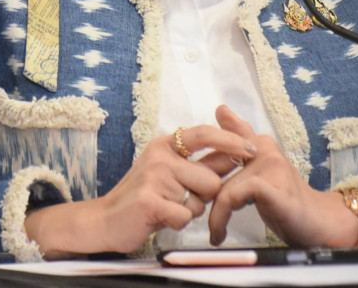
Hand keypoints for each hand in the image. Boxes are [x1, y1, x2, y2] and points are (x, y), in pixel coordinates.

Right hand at [25, 123, 254, 255]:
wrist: (104, 220)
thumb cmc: (143, 197)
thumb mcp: (169, 172)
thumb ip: (198, 164)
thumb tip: (235, 154)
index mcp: (166, 144)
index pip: (205, 134)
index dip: (231, 140)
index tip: (252, 148)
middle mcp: (160, 155)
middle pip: (211, 179)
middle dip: (205, 196)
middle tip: (181, 200)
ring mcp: (154, 177)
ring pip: (201, 199)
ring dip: (191, 210)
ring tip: (169, 208)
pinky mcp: (150, 200)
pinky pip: (185, 216)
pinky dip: (177, 223)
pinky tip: (161, 218)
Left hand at [206, 105, 357, 247]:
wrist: (319, 222)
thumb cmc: (287, 199)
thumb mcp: (260, 169)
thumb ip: (242, 143)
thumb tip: (220, 109)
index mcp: (261, 145)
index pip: (231, 136)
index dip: (211, 149)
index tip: (203, 160)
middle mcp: (265, 151)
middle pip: (219, 170)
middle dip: (206, 196)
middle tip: (202, 217)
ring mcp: (271, 168)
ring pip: (224, 188)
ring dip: (214, 215)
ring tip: (215, 233)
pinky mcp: (273, 189)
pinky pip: (235, 196)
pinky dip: (222, 217)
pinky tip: (220, 234)